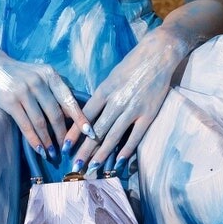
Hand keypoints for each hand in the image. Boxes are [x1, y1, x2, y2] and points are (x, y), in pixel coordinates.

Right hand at [0, 46, 86, 154]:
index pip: (69, 100)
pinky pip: (26, 125)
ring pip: (41, 122)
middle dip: (63, 134)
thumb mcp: (40, 76)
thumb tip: (72, 116)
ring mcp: (24, 91)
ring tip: (53, 153)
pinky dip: (34, 140)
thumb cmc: (19, 74)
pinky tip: (39, 149)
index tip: (90, 134)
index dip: (80, 119)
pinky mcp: (10, 100)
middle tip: (68, 149)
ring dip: (48, 141)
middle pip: (56, 114)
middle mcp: (39, 81)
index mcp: (51, 75)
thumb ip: (54, 91)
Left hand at [67, 30, 188, 170]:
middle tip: (75, 167)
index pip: (85, 116)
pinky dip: (125, 151)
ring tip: (92, 169)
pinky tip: (117, 163)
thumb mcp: (110, 77)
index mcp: (104, 90)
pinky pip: (135, 136)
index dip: (74, 133)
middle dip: (84, 151)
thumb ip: (100, 97)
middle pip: (97, 131)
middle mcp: (116, 101)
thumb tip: (86, 116)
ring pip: (113, 136)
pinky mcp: (148, 114)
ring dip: (101, 155)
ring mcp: (133, 109)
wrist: (157, 55)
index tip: (65, 147)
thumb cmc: (131, 65)